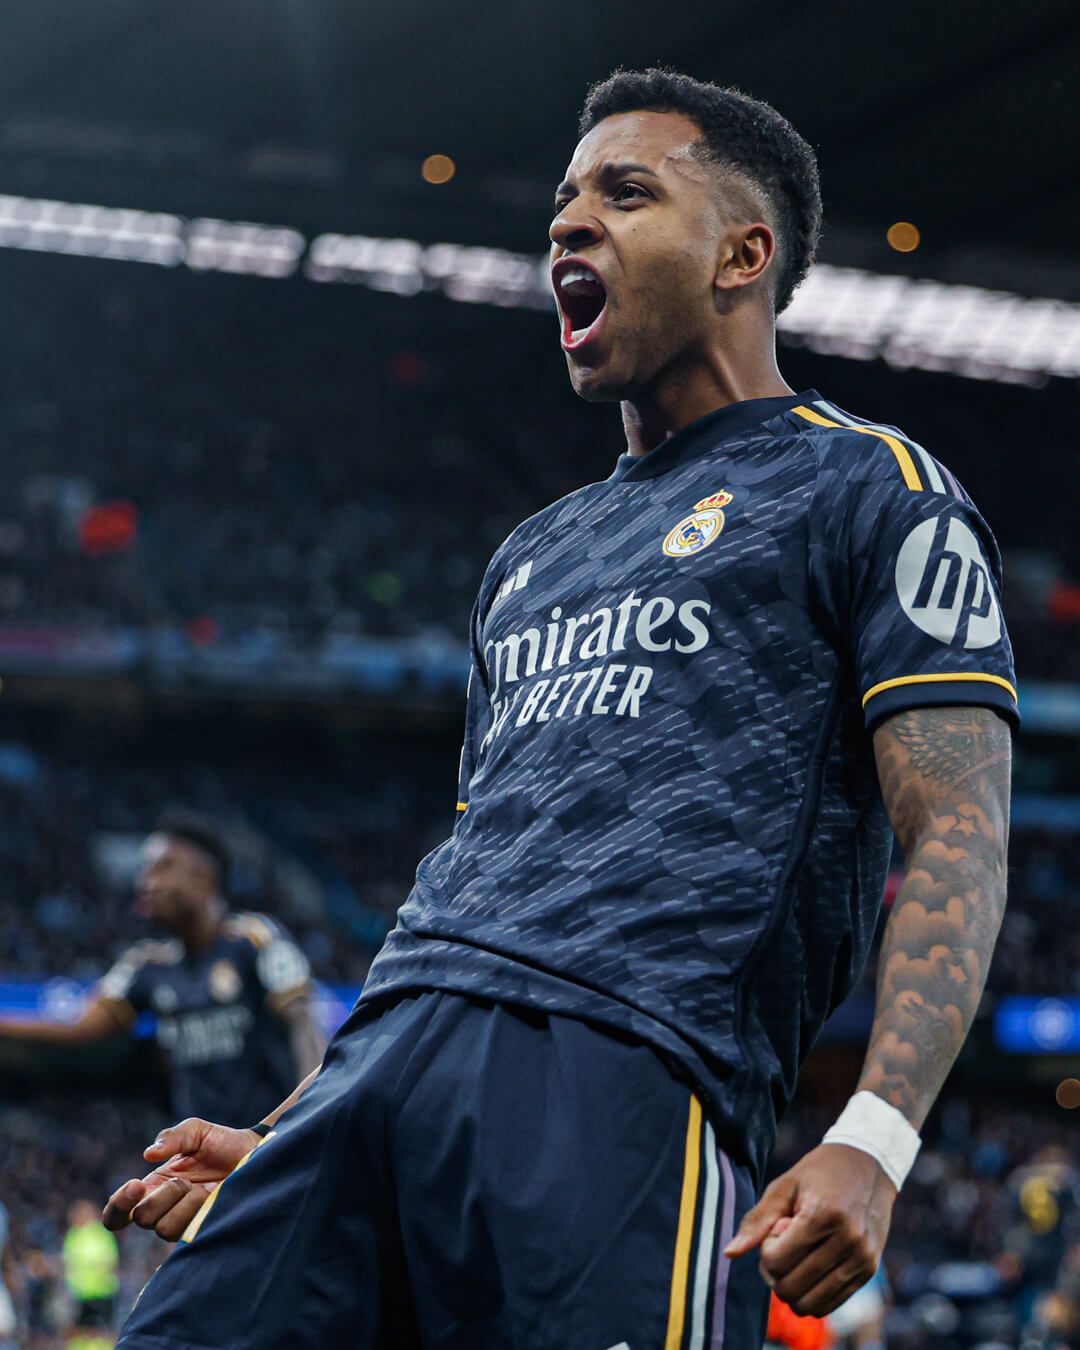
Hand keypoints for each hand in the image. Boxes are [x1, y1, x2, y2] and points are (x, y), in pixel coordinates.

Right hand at [102, 1117, 262, 1240]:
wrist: (257, 1155)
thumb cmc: (223, 1143)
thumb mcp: (197, 1131)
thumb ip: (172, 1137)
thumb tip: (148, 1154)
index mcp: (153, 1188)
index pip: (118, 1214)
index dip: (118, 1206)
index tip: (136, 1185)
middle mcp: (164, 1210)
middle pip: (142, 1218)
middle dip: (162, 1196)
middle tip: (184, 1181)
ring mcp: (183, 1224)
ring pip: (164, 1229)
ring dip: (185, 1204)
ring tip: (205, 1189)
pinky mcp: (203, 1234)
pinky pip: (189, 1234)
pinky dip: (200, 1212)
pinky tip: (213, 1198)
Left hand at [723, 1143, 895, 1315]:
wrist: (869, 1164)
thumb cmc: (819, 1172)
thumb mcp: (784, 1185)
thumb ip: (757, 1220)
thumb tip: (729, 1253)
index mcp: (822, 1215)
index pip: (777, 1261)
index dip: (765, 1250)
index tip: (774, 1229)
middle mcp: (847, 1240)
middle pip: (792, 1287)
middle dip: (775, 1273)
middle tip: (780, 1248)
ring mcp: (862, 1258)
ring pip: (812, 1304)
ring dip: (793, 1288)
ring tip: (795, 1259)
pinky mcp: (869, 1270)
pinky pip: (834, 1302)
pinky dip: (813, 1294)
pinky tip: (811, 1266)